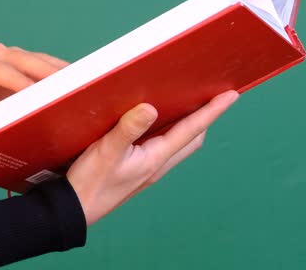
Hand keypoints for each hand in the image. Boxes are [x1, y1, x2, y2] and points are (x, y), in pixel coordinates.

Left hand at [0, 42, 69, 123]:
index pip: (2, 73)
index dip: (22, 84)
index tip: (40, 98)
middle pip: (27, 62)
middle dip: (51, 76)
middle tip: (74, 91)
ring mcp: (10, 53)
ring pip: (39, 59)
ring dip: (62, 72)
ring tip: (85, 87)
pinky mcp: (21, 58)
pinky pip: (43, 62)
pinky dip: (60, 72)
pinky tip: (77, 84)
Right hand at [66, 90, 239, 225]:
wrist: (75, 209)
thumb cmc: (90, 183)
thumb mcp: (106, 152)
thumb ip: (128, 129)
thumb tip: (150, 107)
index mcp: (155, 158)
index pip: (191, 130)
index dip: (212, 111)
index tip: (230, 95)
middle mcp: (157, 164)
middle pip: (191, 138)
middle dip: (205, 117)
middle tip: (212, 96)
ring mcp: (148, 168)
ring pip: (178, 144)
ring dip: (188, 125)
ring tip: (189, 104)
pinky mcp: (137, 169)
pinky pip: (162, 147)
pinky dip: (169, 132)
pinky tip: (155, 123)